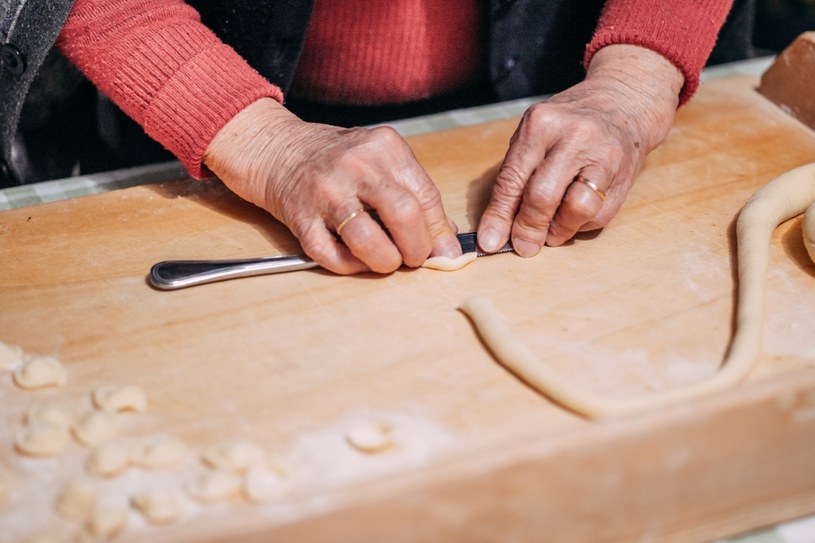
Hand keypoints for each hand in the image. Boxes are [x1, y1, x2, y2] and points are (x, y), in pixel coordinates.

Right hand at [203, 99, 460, 273]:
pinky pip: (333, 257)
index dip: (438, 232)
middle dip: (417, 249)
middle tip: (413, 258)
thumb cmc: (337, 160)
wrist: (277, 149)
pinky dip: (351, 266)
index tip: (441, 251)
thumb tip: (445, 244)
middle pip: (404, 216)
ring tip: (386, 261)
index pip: (427, 196)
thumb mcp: (380, 160)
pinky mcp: (301, 218)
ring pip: (369, 242)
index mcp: (383, 146)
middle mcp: (356, 165)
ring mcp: (326, 192)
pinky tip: (355, 258)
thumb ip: (414, 194)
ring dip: (386, 262)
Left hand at [477, 44, 684, 255]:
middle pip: (543, 196)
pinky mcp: (624, 176)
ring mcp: (603, 156)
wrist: (623, 102)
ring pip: (577, 209)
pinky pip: (598, 215)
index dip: (499, 216)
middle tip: (523, 246)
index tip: (490, 241)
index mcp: (541, 124)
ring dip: (559, 231)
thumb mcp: (534, 136)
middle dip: (528, 228)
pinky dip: (580, 225)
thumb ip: (515, 177)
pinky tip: (574, 216)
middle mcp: (574, 137)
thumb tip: (496, 230)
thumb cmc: (566, 125)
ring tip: (552, 230)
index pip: (513, 179)